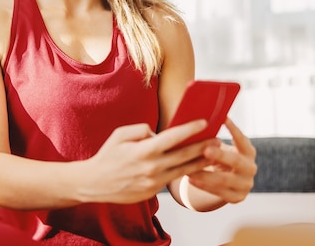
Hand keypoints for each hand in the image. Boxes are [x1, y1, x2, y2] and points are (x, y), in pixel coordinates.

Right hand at [79, 121, 220, 203]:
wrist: (95, 183)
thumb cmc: (108, 155)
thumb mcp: (120, 134)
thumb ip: (142, 129)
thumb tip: (158, 133)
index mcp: (144, 151)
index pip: (173, 137)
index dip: (190, 129)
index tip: (204, 122)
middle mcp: (151, 167)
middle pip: (184, 155)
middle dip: (203, 146)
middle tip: (218, 139)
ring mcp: (153, 182)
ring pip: (183, 170)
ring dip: (200, 161)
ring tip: (214, 154)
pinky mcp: (153, 191)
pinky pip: (172, 179)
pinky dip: (185, 171)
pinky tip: (195, 165)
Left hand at [187, 118, 256, 203]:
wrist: (228, 182)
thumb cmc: (220, 157)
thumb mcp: (222, 148)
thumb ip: (215, 139)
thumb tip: (198, 121)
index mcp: (248, 152)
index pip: (242, 140)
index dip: (234, 130)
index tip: (223, 118)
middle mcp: (250, 168)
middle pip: (236, 161)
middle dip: (220, 155)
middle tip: (205, 149)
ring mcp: (245, 184)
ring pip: (224, 180)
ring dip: (205, 174)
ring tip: (189, 169)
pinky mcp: (237, 197)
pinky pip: (218, 193)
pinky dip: (203, 186)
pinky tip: (190, 179)